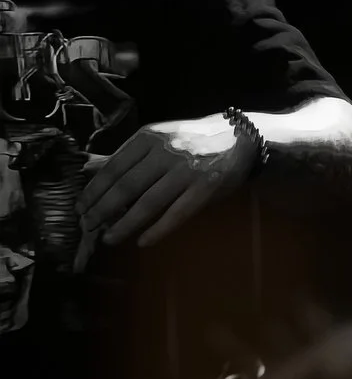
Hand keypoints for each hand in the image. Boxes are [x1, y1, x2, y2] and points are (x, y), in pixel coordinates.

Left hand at [73, 113, 254, 267]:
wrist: (243, 136)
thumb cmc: (194, 139)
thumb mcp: (159, 138)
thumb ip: (128, 155)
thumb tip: (89, 171)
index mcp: (151, 137)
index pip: (113, 167)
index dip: (94, 190)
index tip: (80, 207)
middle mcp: (167, 151)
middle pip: (126, 186)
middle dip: (103, 210)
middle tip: (88, 226)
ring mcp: (188, 170)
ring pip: (148, 202)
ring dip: (125, 224)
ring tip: (110, 239)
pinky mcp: (206, 187)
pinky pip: (177, 213)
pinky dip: (158, 230)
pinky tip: (143, 242)